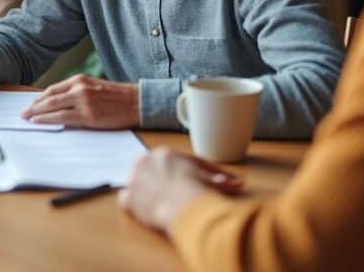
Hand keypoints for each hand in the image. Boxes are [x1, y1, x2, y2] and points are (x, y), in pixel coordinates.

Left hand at [20, 74, 139, 128]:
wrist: (137, 102)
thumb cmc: (117, 98)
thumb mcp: (94, 88)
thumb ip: (77, 93)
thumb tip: (58, 104)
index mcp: (80, 80)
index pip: (53, 89)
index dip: (39, 98)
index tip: (30, 105)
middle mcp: (79, 88)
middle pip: (49, 97)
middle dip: (34, 105)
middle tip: (23, 113)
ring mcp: (83, 101)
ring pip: (52, 106)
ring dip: (36, 112)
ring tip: (26, 118)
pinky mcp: (88, 115)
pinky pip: (62, 117)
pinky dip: (47, 119)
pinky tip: (38, 121)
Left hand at [118, 147, 243, 232]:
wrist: (186, 204)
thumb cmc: (201, 189)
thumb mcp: (213, 180)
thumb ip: (221, 180)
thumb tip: (237, 184)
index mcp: (164, 154)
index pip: (171, 162)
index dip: (180, 173)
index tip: (185, 181)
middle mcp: (145, 162)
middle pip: (148, 168)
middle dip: (156, 178)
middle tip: (166, 190)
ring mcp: (134, 179)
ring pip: (135, 182)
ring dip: (142, 190)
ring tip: (152, 200)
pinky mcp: (129, 198)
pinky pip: (125, 200)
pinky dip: (132, 205)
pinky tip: (140, 210)